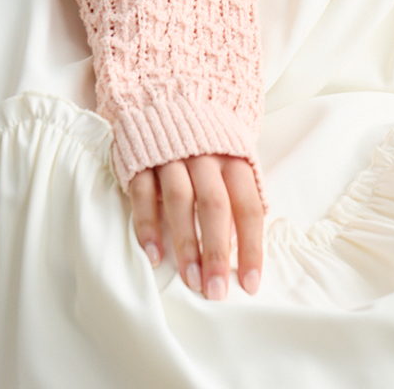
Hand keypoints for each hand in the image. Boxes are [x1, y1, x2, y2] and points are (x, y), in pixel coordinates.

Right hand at [129, 153, 262, 300]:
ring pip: (180, 201)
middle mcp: (205, 157)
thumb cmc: (209, 146)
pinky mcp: (142, 160)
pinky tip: (153, 255)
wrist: (169, 101)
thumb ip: (239, 197)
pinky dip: (148, 225)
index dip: (251, 246)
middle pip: (215, 206)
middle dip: (217, 252)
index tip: (250, 284)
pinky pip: (143, 194)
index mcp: (234, 159)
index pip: (248, 206)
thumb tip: (243, 244)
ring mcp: (172, 157)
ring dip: (186, 243)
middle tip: (216, 291)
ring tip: (190, 280)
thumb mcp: (233, 161)